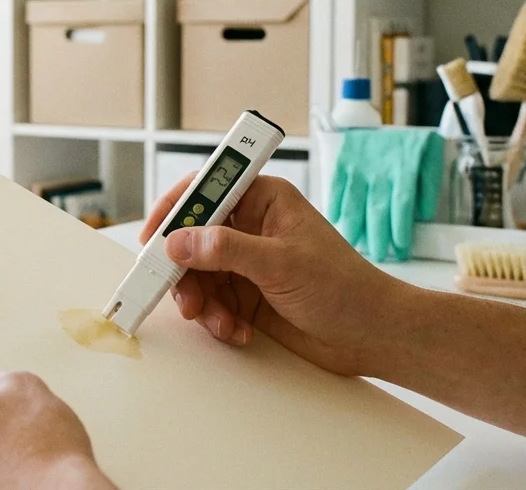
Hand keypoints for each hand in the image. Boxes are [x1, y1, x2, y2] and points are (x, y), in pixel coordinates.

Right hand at [141, 175, 409, 375]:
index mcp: (263, 200)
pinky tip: (239, 331)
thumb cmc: (343, 288)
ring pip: (197, 275)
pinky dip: (217, 320)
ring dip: (202, 303)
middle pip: (192, 239)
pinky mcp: (248, 295)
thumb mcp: (282, 264)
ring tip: (221, 323)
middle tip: (185, 298)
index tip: (153, 237)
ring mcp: (247, 262)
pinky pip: (212, 302)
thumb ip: (227, 250)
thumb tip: (179, 241)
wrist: (371, 335)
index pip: (204, 190)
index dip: (174, 210)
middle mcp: (250, 227)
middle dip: (185, 271)